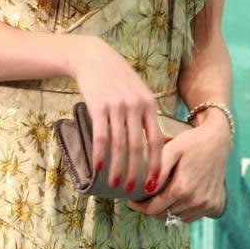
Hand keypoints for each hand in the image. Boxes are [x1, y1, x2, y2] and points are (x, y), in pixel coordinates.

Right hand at [67, 35, 165, 194]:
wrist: (93, 58)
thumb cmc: (117, 77)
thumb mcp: (139, 91)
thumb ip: (146, 114)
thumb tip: (154, 143)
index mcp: (148, 104)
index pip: (156, 141)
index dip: (156, 164)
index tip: (154, 183)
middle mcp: (135, 106)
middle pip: (137, 147)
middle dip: (136, 172)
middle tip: (133, 190)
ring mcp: (116, 107)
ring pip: (119, 145)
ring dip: (118, 168)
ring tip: (116, 184)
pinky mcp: (98, 107)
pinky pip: (101, 136)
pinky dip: (100, 155)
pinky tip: (99, 168)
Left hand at [124, 116, 230, 221]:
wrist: (218, 140)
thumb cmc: (192, 142)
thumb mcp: (172, 149)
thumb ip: (158, 169)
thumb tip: (146, 188)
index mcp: (182, 188)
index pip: (153, 209)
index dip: (139, 207)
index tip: (130, 200)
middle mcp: (196, 201)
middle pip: (164, 216)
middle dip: (151, 208)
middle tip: (144, 197)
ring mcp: (207, 205)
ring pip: (178, 218)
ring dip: (168, 210)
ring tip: (163, 195)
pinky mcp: (215, 206)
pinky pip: (192, 216)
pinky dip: (183, 210)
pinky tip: (180, 197)